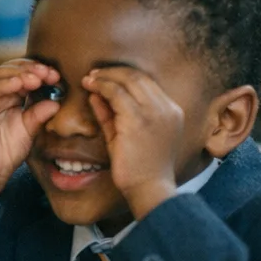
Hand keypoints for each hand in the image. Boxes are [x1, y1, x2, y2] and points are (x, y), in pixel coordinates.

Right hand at [0, 59, 59, 222]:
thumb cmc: (7, 152)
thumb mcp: (30, 129)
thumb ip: (40, 113)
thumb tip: (57, 100)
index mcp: (8, 97)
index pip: (22, 74)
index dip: (38, 72)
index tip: (56, 76)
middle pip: (9, 70)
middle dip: (30, 69)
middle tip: (48, 73)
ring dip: (17, 73)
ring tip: (36, 78)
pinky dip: (3, 84)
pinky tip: (19, 84)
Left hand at [82, 66, 183, 218]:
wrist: (148, 189)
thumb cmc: (138, 167)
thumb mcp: (125, 136)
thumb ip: (112, 114)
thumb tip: (96, 94)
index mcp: (171, 111)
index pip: (147, 82)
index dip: (123, 75)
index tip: (104, 77)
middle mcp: (167, 109)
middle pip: (138, 76)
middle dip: (113, 72)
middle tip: (92, 75)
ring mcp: (155, 113)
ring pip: (128, 80)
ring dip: (105, 77)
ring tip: (88, 79)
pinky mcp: (138, 121)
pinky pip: (117, 94)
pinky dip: (102, 87)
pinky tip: (90, 88)